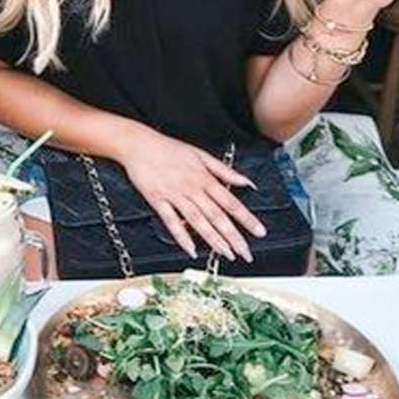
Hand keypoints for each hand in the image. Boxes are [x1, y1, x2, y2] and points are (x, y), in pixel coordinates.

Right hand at [118, 132, 266, 262]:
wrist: (139, 144)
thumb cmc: (169, 148)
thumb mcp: (201, 154)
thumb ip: (224, 170)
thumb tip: (246, 182)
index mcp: (204, 178)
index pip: (230, 202)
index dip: (246, 219)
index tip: (259, 232)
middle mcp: (192, 188)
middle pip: (216, 216)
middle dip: (233, 236)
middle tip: (245, 253)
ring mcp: (174, 195)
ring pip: (197, 221)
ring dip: (213, 239)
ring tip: (226, 254)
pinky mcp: (157, 200)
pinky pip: (171, 221)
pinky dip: (181, 236)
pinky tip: (190, 250)